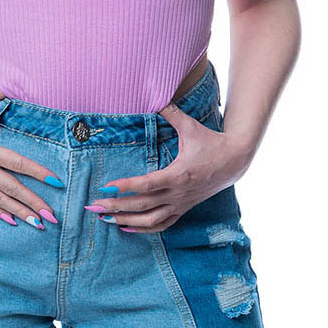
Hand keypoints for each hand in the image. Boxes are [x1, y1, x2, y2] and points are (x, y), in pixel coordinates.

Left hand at [88, 102, 245, 232]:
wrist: (234, 161)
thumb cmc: (211, 142)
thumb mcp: (191, 126)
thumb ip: (171, 113)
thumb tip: (156, 97)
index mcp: (178, 174)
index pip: (147, 184)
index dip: (126, 188)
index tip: (106, 188)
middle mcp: (178, 193)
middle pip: (143, 206)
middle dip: (116, 207)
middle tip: (93, 206)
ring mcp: (181, 204)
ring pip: (151, 221)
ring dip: (127, 222)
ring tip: (105, 220)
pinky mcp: (184, 208)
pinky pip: (163, 225)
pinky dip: (144, 229)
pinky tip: (127, 228)